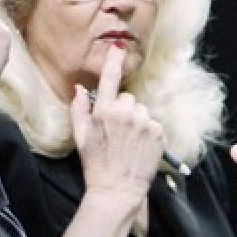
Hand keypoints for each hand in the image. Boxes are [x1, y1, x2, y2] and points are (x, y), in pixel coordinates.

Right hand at [71, 45, 163, 202]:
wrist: (118, 190)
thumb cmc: (96, 165)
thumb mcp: (81, 138)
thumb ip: (79, 110)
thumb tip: (80, 89)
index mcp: (104, 112)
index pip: (110, 79)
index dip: (114, 60)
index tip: (119, 45)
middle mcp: (125, 113)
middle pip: (127, 98)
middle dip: (122, 110)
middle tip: (116, 132)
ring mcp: (144, 122)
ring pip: (140, 110)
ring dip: (136, 121)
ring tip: (129, 141)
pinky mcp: (158, 132)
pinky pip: (152, 122)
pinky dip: (147, 131)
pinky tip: (139, 146)